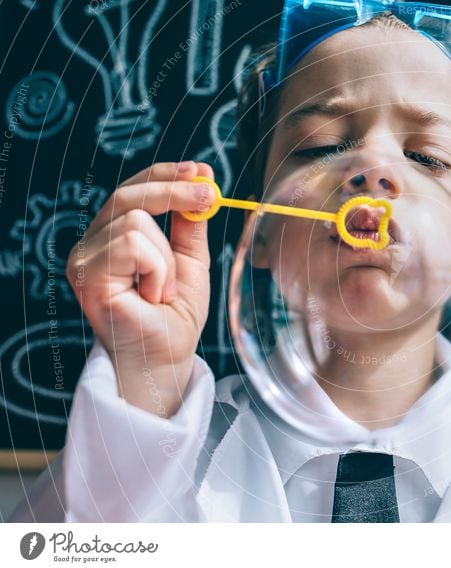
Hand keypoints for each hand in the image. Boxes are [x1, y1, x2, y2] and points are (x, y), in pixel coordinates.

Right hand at [66, 161, 214, 416]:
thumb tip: (201, 180)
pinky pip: (134, 245)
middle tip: (209, 195)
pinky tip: (152, 296)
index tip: (200, 170)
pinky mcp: (88, 276)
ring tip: (163, 290)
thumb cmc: (174, 314)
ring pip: (137, 223)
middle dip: (174, 191)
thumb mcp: (190, 260)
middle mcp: (92, 245)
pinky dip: (157, 270)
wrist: (168, 356)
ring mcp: (85, 260)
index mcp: (112, 237)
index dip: (164, 175)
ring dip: (166, 259)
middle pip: (128, 195)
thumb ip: (188, 224)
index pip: (132, 191)